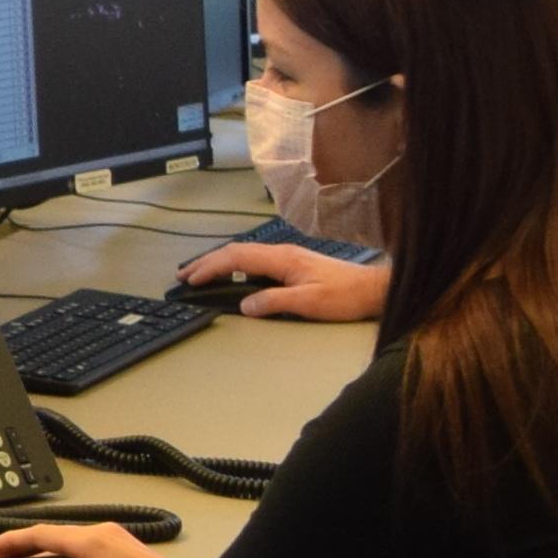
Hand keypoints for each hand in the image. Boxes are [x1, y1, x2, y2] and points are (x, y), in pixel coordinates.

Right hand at [0, 519, 187, 557]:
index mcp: (92, 541)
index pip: (41, 535)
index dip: (12, 543)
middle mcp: (103, 533)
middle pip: (52, 534)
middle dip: (22, 545)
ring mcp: (114, 538)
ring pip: (67, 538)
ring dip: (42, 549)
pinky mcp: (122, 548)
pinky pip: (82, 544)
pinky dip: (61, 552)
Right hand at [180, 239, 386, 321]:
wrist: (373, 289)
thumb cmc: (346, 296)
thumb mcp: (309, 303)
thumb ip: (274, 302)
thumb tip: (245, 305)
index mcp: (282, 259)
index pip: (236, 258)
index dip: (210, 267)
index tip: (191, 279)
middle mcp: (282, 253)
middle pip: (236, 252)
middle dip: (207, 262)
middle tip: (185, 275)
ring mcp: (288, 258)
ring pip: (245, 255)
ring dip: (220, 263)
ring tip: (201, 274)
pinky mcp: (293, 265)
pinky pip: (255, 261)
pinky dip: (236, 267)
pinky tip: (232, 276)